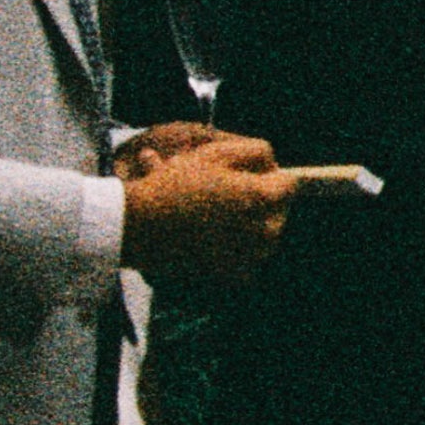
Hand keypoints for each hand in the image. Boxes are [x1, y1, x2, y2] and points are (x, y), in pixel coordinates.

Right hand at [114, 128, 294, 288]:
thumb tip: (273, 161)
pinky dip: (230, 246)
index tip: (241, 172)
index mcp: (265, 198)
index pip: (290, 184)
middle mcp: (266, 230)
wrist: (135, 227)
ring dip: (240, 220)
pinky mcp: (232, 273)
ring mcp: (251, 255)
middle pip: (276, 209)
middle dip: (253, 197)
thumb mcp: (214, 153)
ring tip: (204, 207)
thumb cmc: (173, 185)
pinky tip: (205, 232)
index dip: (267, 173)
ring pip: (260, 232)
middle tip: (219, 190)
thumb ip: (255, 151)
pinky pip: (245, 257)